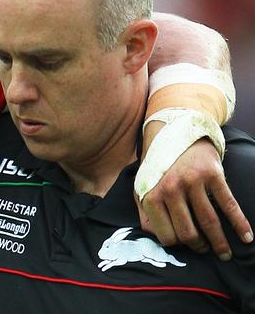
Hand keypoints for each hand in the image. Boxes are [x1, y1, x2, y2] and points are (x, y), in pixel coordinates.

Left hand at [137, 125, 252, 259]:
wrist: (175, 134)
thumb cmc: (159, 167)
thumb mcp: (143, 187)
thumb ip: (145, 212)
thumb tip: (156, 236)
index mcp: (151, 195)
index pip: (166, 235)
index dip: (178, 244)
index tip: (186, 246)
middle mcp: (170, 189)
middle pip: (188, 232)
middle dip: (199, 247)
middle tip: (205, 250)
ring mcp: (192, 181)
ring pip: (209, 222)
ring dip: (220, 243)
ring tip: (225, 253)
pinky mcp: (211, 174)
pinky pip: (228, 205)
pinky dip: (239, 224)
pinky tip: (246, 237)